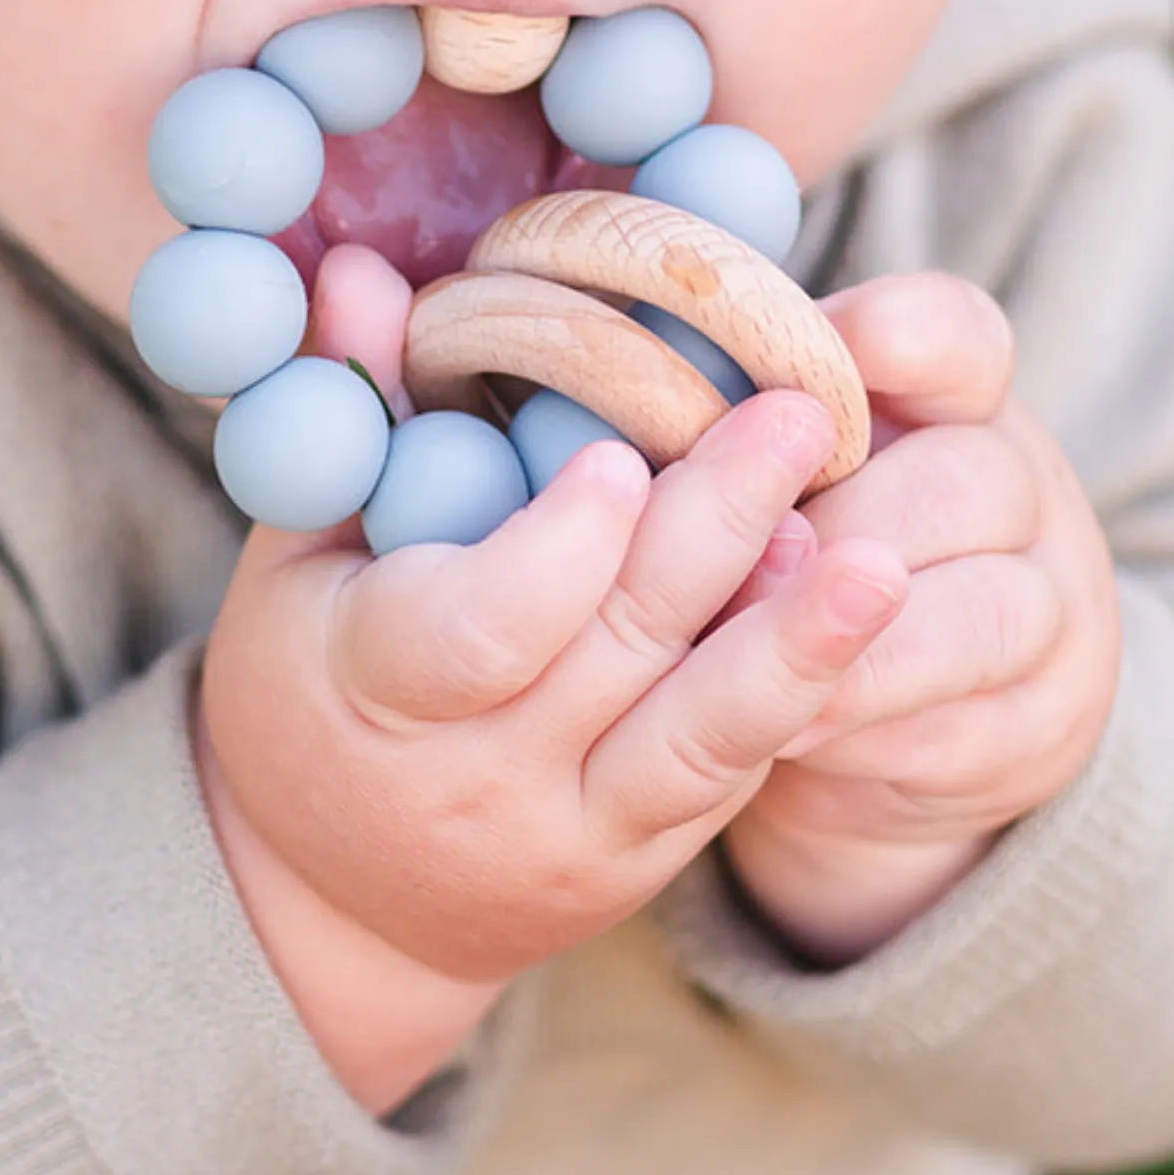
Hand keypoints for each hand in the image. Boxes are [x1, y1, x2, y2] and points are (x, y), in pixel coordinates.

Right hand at [196, 244, 908, 1108]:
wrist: (338, 906)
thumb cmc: (306, 690)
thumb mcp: (294, 563)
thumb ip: (347, 423)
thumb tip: (360, 269)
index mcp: (371, 691)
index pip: (476, 633)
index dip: (557, 552)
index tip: (621, 458)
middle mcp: (476, 778)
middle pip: (615, 656)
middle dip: (713, 535)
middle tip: (796, 416)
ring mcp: (569, 833)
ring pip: (696, 737)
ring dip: (792, 642)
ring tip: (879, 559)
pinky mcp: (639, 859)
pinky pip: (728, 774)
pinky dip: (789, 690)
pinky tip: (846, 611)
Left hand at [718, 273, 1122, 962]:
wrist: (889, 734)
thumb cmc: (797, 568)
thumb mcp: (772, 487)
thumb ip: (730, 445)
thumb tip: (621, 434)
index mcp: (951, 400)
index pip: (954, 336)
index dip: (894, 335)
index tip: (832, 350)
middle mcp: (1021, 490)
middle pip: (960, 481)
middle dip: (834, 532)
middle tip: (732, 571)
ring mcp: (1053, 611)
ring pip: (980, 612)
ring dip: (844, 644)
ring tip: (739, 668)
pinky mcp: (1043, 726)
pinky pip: (964, 728)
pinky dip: (863, 732)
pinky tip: (783, 739)